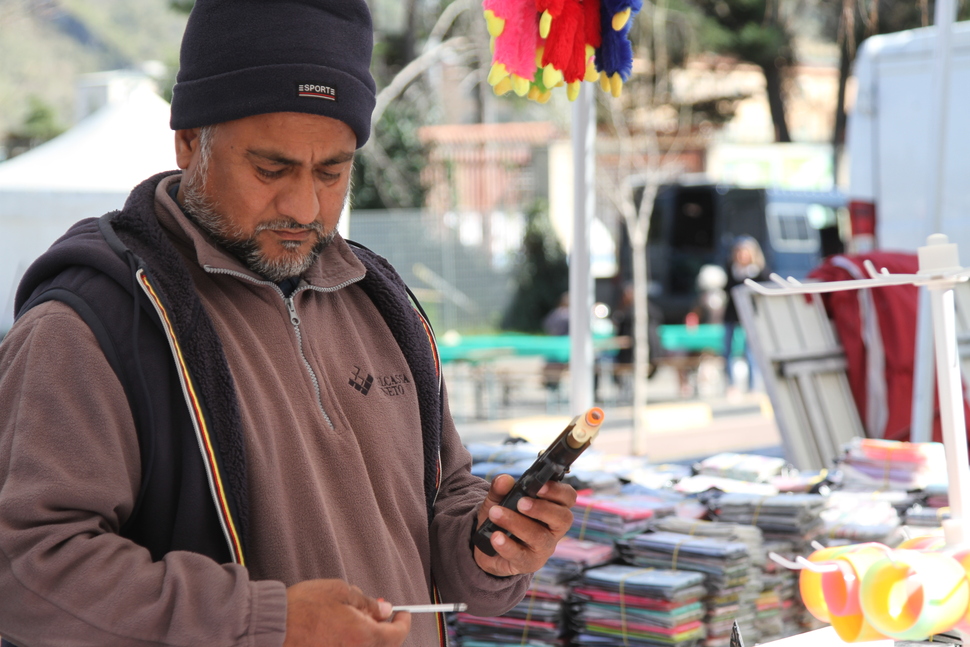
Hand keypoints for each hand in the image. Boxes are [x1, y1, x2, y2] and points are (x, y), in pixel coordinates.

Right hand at [283, 579, 410, 646]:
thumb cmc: (301, 608)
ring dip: (369, 637)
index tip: (403, 614)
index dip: (403, 622)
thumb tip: (385, 610)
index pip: (396, 635)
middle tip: (380, 614)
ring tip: (355, 619)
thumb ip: (367, 603)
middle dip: (387, 630)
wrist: (270, 629)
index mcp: (362, 636)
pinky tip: (342, 631)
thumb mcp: (339, 592)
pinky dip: (354, 642)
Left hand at [473, 474, 576, 577]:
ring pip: (540, 537)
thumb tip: (504, 480)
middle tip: (521, 502)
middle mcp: (554, 529)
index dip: (558, 491)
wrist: (489, 548)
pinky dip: (506, 545)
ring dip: (517, 523)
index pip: (568, 498)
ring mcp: (544, 548)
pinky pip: (521, 555)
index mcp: (553, 508)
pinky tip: (495, 536)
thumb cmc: (503, 519)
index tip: (540, 485)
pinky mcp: (529, 563)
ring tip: (496, 514)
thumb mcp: (498, 500)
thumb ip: (500, 489)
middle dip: (542, 509)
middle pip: (563, 519)